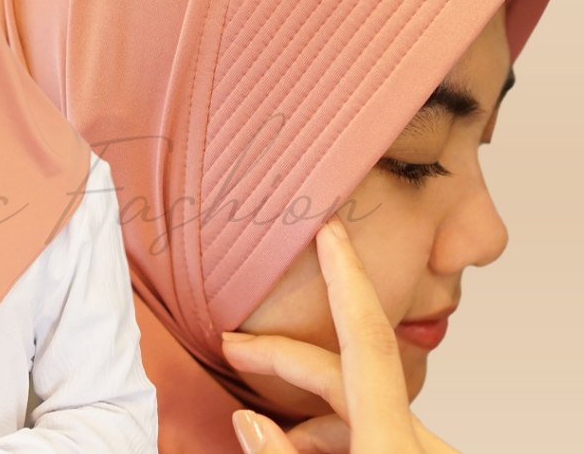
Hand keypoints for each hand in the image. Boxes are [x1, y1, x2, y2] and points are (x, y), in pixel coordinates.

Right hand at [222, 216, 461, 453]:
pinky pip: (376, 423)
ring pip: (360, 400)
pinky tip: (303, 443)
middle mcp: (418, 440)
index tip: (330, 228)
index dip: (344, 273)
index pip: (365, 336)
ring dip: (309, 406)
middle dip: (285, 355)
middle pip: (346, 370)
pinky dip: (336, 428)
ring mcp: (424, 450)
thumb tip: (247, 421)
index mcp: (393, 444)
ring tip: (265, 425)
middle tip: (235, 348)